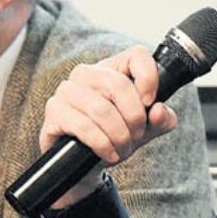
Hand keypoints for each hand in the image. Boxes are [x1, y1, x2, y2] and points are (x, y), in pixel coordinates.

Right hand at [39, 46, 177, 207]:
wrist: (85, 162)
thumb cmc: (116, 136)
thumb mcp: (146, 129)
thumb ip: (161, 119)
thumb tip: (158, 111)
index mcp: (113, 68)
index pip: (137, 55)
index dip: (148, 77)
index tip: (151, 102)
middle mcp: (87, 73)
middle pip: (119, 85)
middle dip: (134, 118)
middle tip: (136, 136)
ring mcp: (67, 90)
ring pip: (102, 109)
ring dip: (119, 135)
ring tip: (122, 148)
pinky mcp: (55, 111)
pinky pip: (84, 126)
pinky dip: (103, 144)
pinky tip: (109, 153)